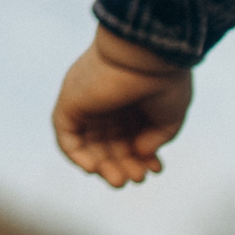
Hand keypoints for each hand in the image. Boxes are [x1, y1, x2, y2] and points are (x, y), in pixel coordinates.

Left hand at [52, 25, 192, 187]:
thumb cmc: (162, 79)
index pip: (130, 136)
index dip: (141, 157)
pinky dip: (76, 155)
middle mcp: (107, 101)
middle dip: (122, 164)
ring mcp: (87, 102)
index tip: (156, 169)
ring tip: (119, 181)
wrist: (146, 53)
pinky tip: (93, 169)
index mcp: (131, 100)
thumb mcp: (168, 116)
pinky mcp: (70, 102)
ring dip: (102, 166)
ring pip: (88, 144)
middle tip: (136, 180)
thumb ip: (155, 138)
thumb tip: (139, 153)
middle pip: (108, 143)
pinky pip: (65, 136)